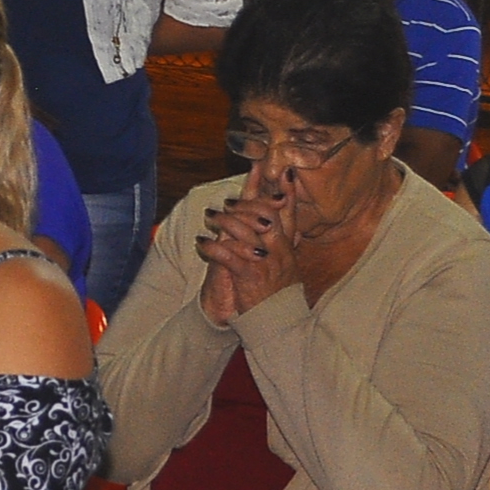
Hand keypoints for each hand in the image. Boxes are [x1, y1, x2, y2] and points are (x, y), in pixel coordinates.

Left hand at [196, 190, 295, 323]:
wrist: (278, 323)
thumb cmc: (278, 291)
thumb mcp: (287, 262)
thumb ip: (283, 237)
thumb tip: (281, 214)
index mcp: (288, 245)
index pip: (287, 210)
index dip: (280, 187)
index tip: (271, 166)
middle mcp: (279, 250)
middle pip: (263, 213)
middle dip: (245, 202)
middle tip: (227, 201)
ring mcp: (265, 262)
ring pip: (244, 230)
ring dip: (224, 220)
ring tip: (210, 216)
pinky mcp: (249, 276)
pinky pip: (228, 255)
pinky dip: (212, 247)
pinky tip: (201, 242)